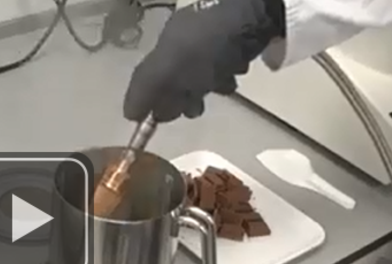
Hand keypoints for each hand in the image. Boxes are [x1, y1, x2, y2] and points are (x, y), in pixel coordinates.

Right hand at [123, 0, 284, 122]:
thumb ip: (148, 89)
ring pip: (200, 71)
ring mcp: (213, 36)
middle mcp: (185, 35)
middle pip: (173, 76)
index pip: (146, 75)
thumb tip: (129, 114)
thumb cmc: (213, 44)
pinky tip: (235, 75)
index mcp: (166, 40)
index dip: (142, 99)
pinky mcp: (239, 38)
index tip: (145, 122)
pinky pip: (224, 63)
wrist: (262, 12)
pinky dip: (225, 73)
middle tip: (191, 110)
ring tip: (221, 90)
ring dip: (205, 87)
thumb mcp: (173, 67)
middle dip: (179, 96)